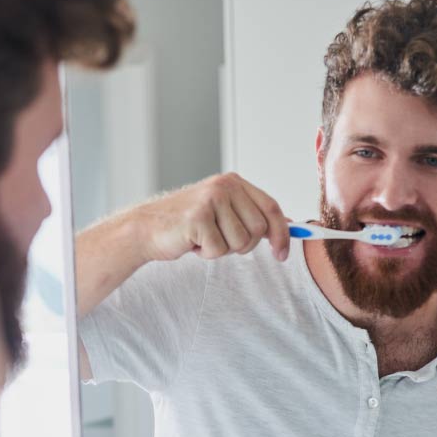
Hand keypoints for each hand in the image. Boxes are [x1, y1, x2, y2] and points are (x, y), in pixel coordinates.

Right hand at [134, 173, 290, 264]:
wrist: (147, 228)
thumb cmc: (187, 225)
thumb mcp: (224, 212)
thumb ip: (252, 216)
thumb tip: (289, 228)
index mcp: (234, 182)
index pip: (272, 208)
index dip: (282, 234)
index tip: (282, 254)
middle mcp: (224, 186)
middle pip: (258, 229)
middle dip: (243, 245)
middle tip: (220, 240)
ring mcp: (211, 200)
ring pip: (240, 242)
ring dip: (223, 250)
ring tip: (204, 238)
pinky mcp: (198, 218)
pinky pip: (218, 250)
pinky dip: (207, 254)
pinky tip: (192, 242)